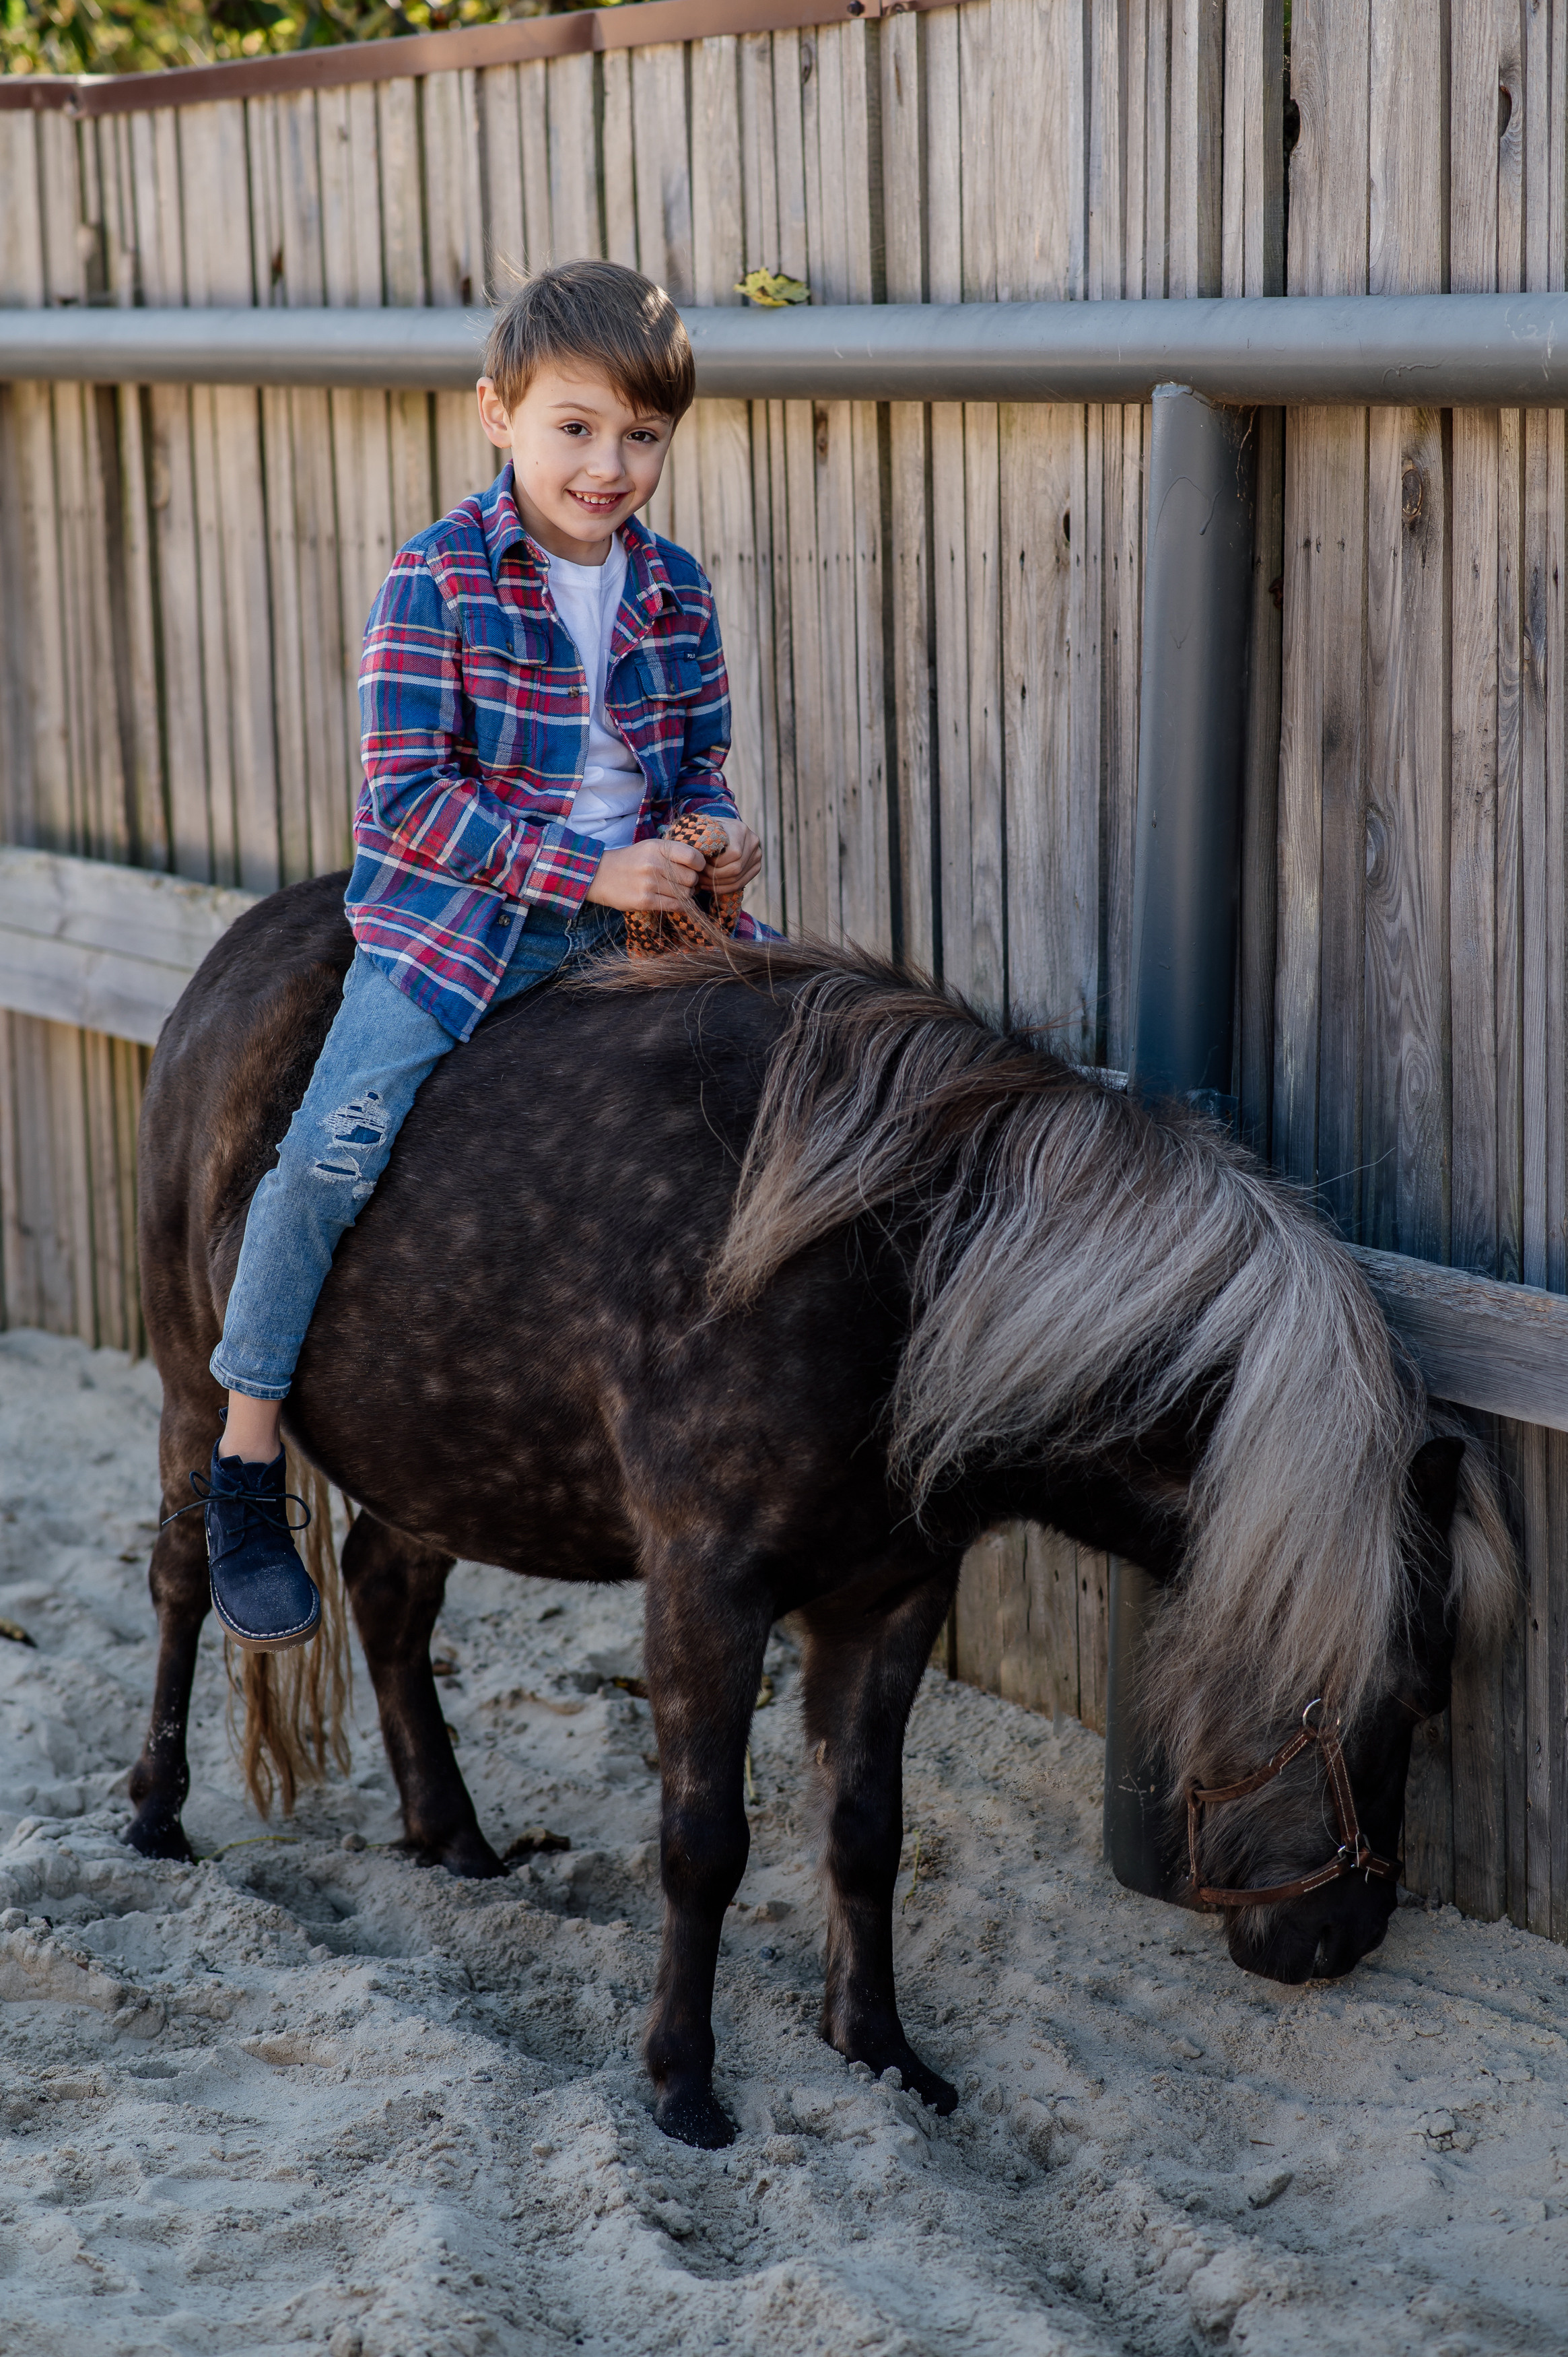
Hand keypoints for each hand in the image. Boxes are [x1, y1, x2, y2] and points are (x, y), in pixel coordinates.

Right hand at [584, 838, 705, 912]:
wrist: (600, 875)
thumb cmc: (630, 861)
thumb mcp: (650, 848)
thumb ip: (673, 853)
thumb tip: (700, 865)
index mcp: (658, 848)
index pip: (693, 856)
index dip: (700, 864)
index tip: (697, 868)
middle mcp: (654, 864)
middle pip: (691, 878)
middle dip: (692, 882)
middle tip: (685, 883)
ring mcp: (649, 883)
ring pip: (685, 893)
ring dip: (686, 895)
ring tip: (677, 892)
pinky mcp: (645, 900)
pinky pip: (675, 906)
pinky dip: (680, 906)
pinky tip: (675, 902)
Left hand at [704, 818, 762, 894]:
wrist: (723, 830)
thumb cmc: (709, 829)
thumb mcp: (704, 828)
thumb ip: (700, 838)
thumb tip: (694, 854)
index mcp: (740, 829)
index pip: (733, 853)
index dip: (715, 863)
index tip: (699, 864)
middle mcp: (753, 842)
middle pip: (736, 868)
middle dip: (714, 876)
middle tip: (698, 877)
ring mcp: (757, 855)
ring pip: (737, 878)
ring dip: (717, 884)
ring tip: (702, 882)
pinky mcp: (756, 867)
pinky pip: (740, 883)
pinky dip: (724, 888)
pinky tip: (710, 887)